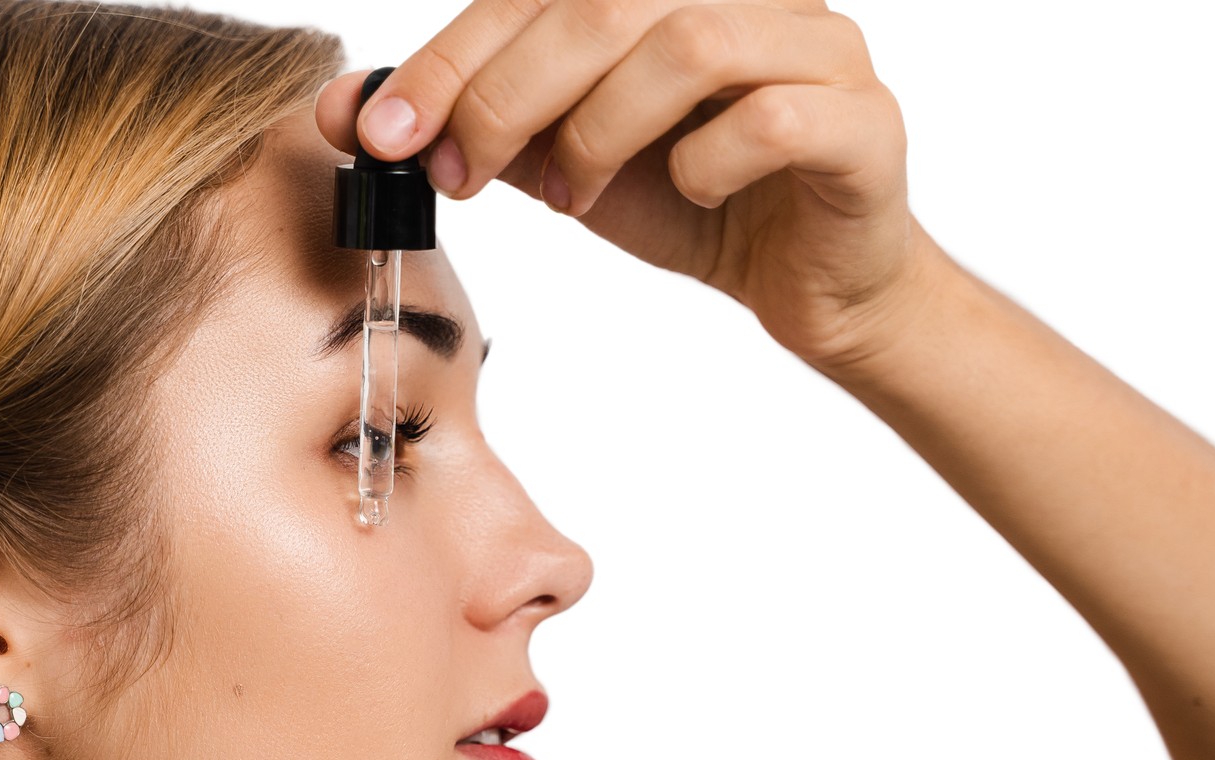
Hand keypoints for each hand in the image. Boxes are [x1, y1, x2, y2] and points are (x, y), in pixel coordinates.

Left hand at [314, 0, 944, 369]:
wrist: (806, 277)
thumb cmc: (686, 199)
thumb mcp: (558, 156)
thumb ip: (475, 121)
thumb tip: (351, 108)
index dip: (455, 55)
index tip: (387, 130)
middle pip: (605, 3)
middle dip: (506, 94)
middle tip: (460, 174)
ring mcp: (819, 47)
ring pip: (689, 45)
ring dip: (599, 130)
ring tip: (569, 195)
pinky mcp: (862, 122)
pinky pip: (773, 119)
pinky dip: (707, 162)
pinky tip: (688, 193)